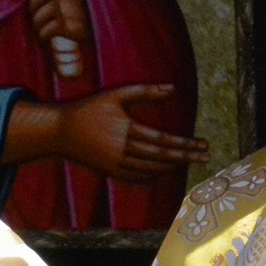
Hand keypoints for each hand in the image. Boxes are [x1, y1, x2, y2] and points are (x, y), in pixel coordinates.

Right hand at [3, 84, 210, 180]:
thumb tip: (174, 88)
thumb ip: (145, 91)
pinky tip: (164, 172)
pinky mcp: (109, 172)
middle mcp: (122, 150)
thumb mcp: (115, 95)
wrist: (59, 132)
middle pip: (161, 157)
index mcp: (126, 130)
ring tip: (188, 161)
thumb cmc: (89, 109)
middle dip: (185, 157)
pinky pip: (137, 178)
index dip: (185, 144)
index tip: (202, 144)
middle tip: (206, 157)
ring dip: (172, 167)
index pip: (163, 140)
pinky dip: (153, 176)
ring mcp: (115, 164)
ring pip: (151, 170)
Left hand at [25, 0, 92, 46]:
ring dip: (39, 25)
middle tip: (41, 14)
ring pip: (38, 17)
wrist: (118, 18)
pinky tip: (46, 37)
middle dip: (35, 8)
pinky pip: (45, 32)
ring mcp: (65, 6)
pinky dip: (43, 36)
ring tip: (44, 28)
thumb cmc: (96, 0)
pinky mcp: (67, 26)